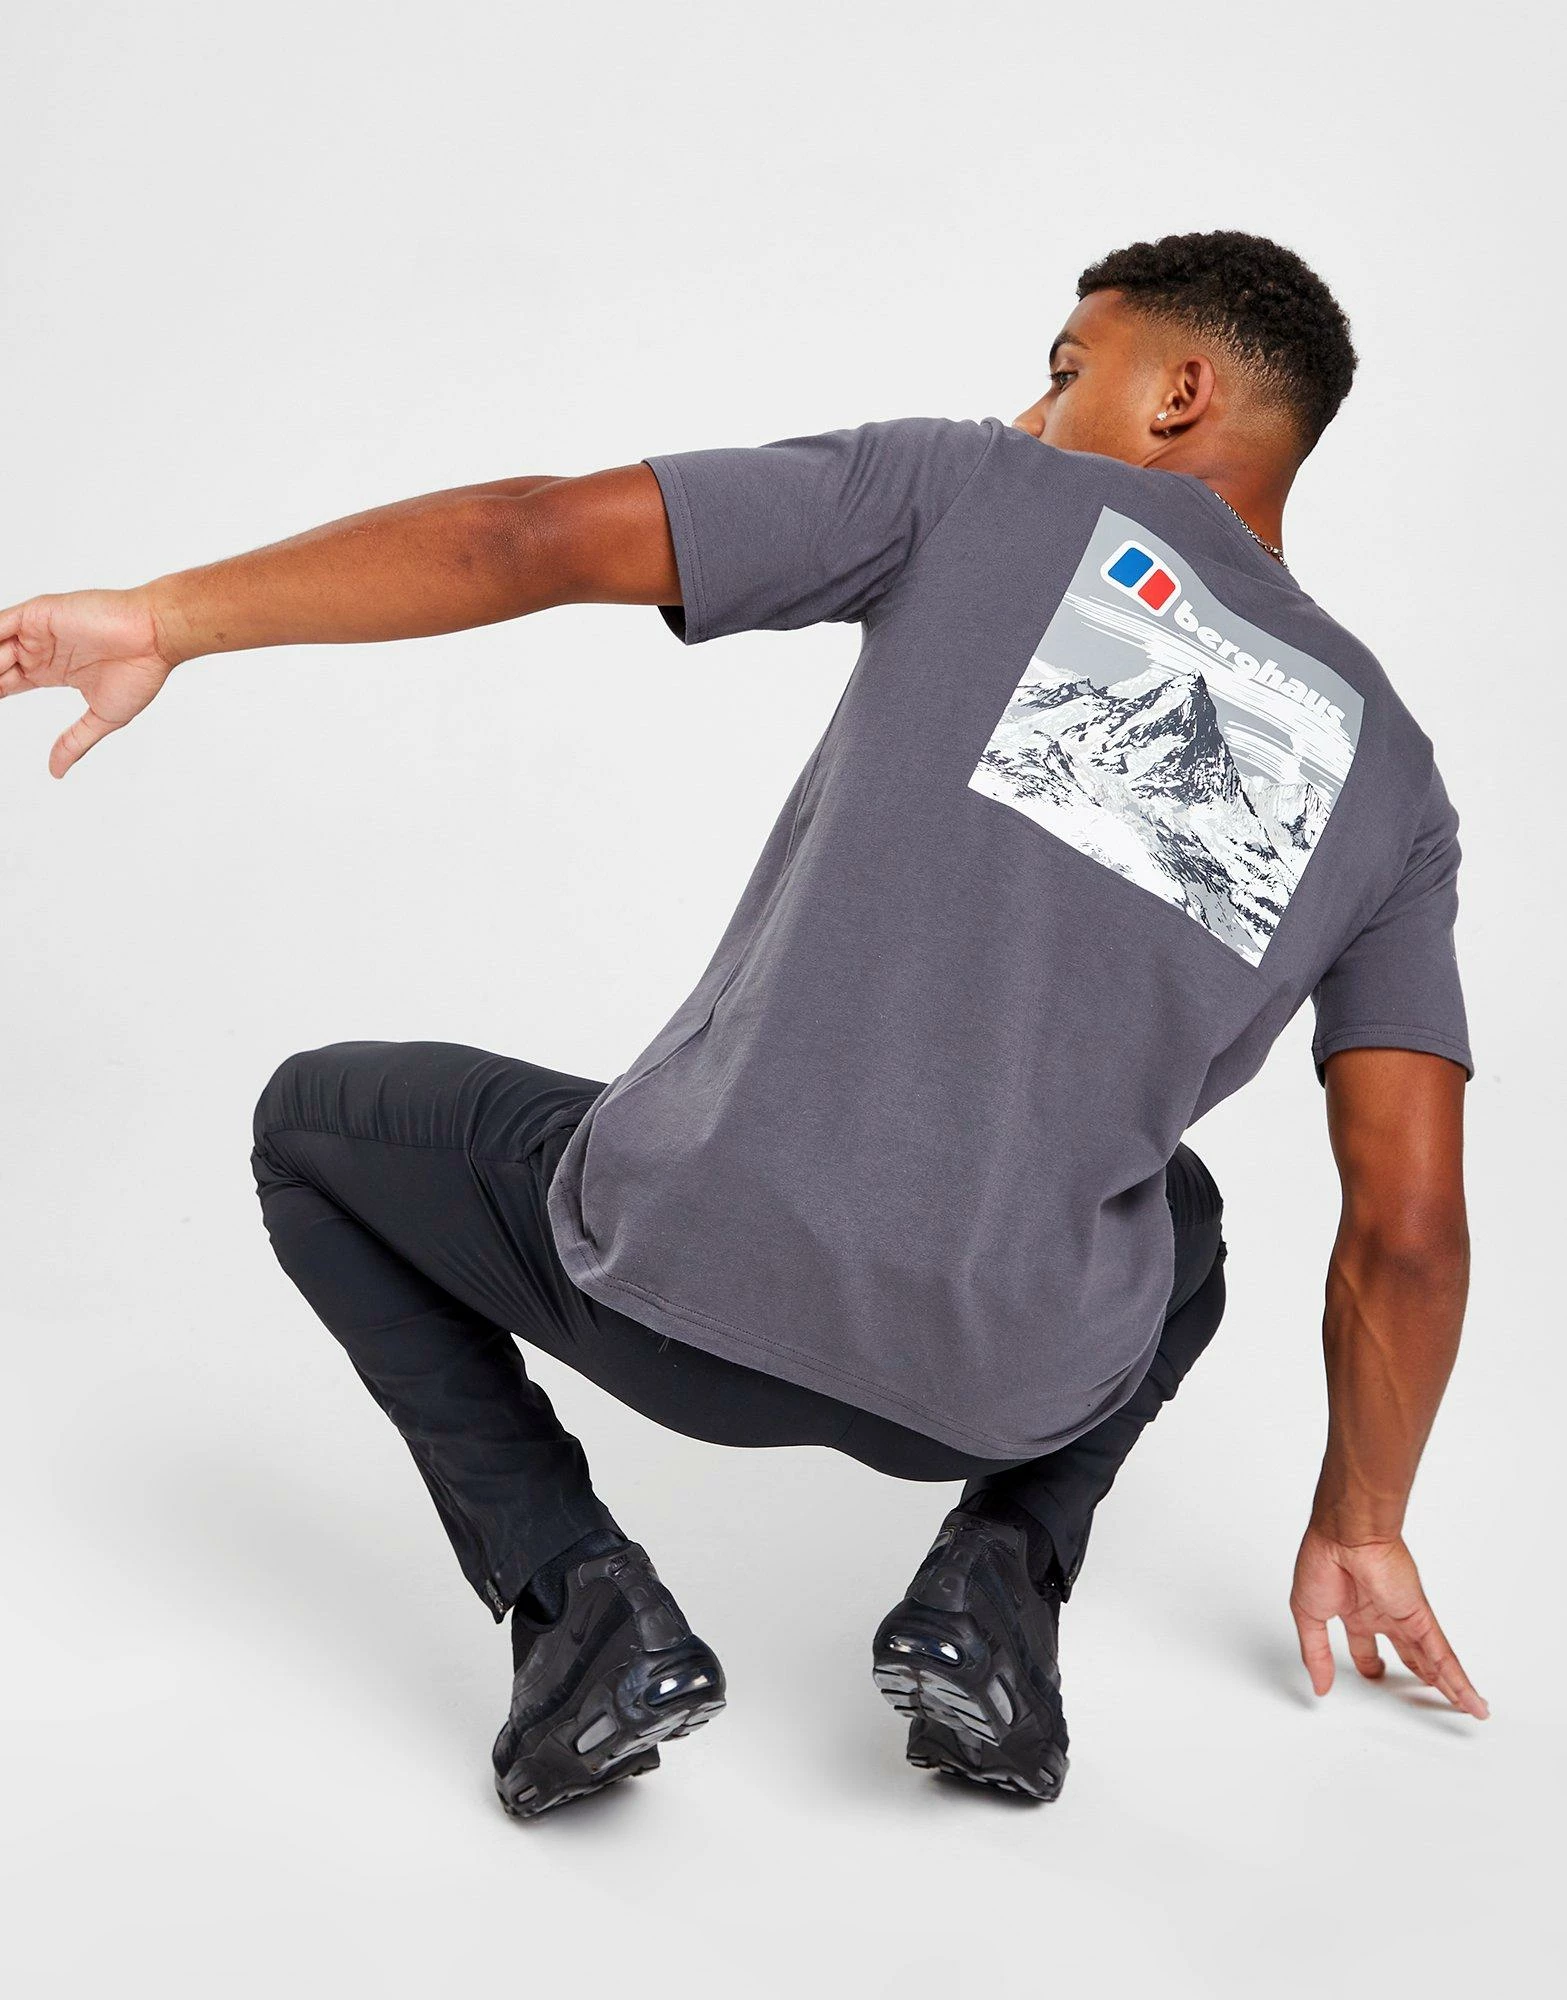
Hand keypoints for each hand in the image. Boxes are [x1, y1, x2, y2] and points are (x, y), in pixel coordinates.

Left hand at [0, 587, 178, 777]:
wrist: (155, 638)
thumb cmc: (140, 671)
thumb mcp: (102, 717)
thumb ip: (74, 742)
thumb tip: (56, 771)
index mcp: (52, 671)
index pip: (7, 683)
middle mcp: (41, 650)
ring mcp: (38, 631)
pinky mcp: (38, 614)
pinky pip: (0, 623)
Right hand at [1290, 1524, 1487, 1718]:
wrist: (1345, 1535)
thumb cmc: (1322, 1560)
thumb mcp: (1308, 1614)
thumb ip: (1315, 1653)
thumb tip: (1320, 1685)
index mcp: (1354, 1611)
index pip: (1365, 1646)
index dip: (1368, 1665)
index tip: (1372, 1677)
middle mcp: (1383, 1614)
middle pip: (1407, 1654)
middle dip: (1416, 1673)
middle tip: (1425, 1693)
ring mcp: (1405, 1617)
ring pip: (1432, 1660)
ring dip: (1448, 1684)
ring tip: (1465, 1706)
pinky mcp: (1421, 1618)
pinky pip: (1444, 1656)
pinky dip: (1458, 1681)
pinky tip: (1471, 1702)